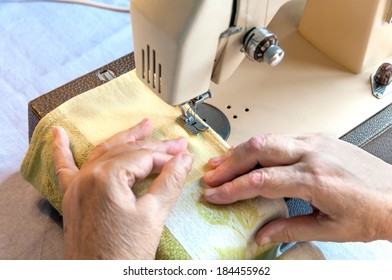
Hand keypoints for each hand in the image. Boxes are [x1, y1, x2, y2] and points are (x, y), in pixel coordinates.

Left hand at [52, 118, 192, 258]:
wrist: (98, 279)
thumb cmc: (125, 253)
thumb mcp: (154, 215)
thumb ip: (169, 181)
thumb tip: (184, 159)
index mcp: (106, 178)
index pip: (143, 157)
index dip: (166, 157)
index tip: (183, 158)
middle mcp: (87, 176)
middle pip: (126, 151)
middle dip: (153, 145)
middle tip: (175, 143)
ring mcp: (76, 186)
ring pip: (103, 153)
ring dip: (123, 138)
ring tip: (142, 126)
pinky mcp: (71, 198)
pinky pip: (64, 168)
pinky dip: (61, 150)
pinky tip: (58, 134)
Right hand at [202, 134, 391, 244]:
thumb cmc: (371, 212)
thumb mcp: (330, 229)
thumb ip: (290, 229)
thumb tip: (262, 235)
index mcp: (315, 179)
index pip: (260, 181)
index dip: (232, 188)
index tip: (214, 194)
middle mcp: (313, 154)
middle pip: (258, 149)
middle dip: (229, 163)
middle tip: (210, 175)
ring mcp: (315, 142)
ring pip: (267, 138)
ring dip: (241, 151)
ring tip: (221, 163)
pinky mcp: (318, 138)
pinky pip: (281, 137)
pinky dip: (259, 147)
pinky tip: (249, 155)